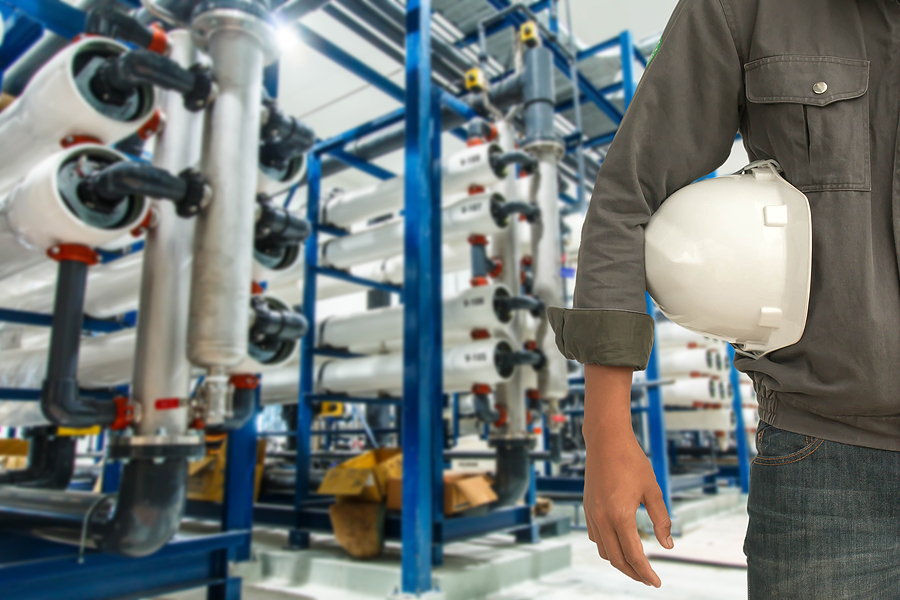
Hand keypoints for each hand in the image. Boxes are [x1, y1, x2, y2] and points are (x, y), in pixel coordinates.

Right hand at [583, 432, 673, 586]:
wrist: (605, 439)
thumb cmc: (631, 460)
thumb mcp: (653, 490)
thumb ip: (661, 519)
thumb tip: (668, 544)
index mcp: (620, 515)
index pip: (634, 555)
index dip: (646, 572)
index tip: (657, 582)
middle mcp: (601, 518)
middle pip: (617, 559)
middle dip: (633, 573)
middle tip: (649, 579)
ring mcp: (591, 513)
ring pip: (603, 550)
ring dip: (619, 561)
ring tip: (636, 564)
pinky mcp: (587, 507)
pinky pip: (595, 537)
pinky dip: (608, 547)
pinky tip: (619, 544)